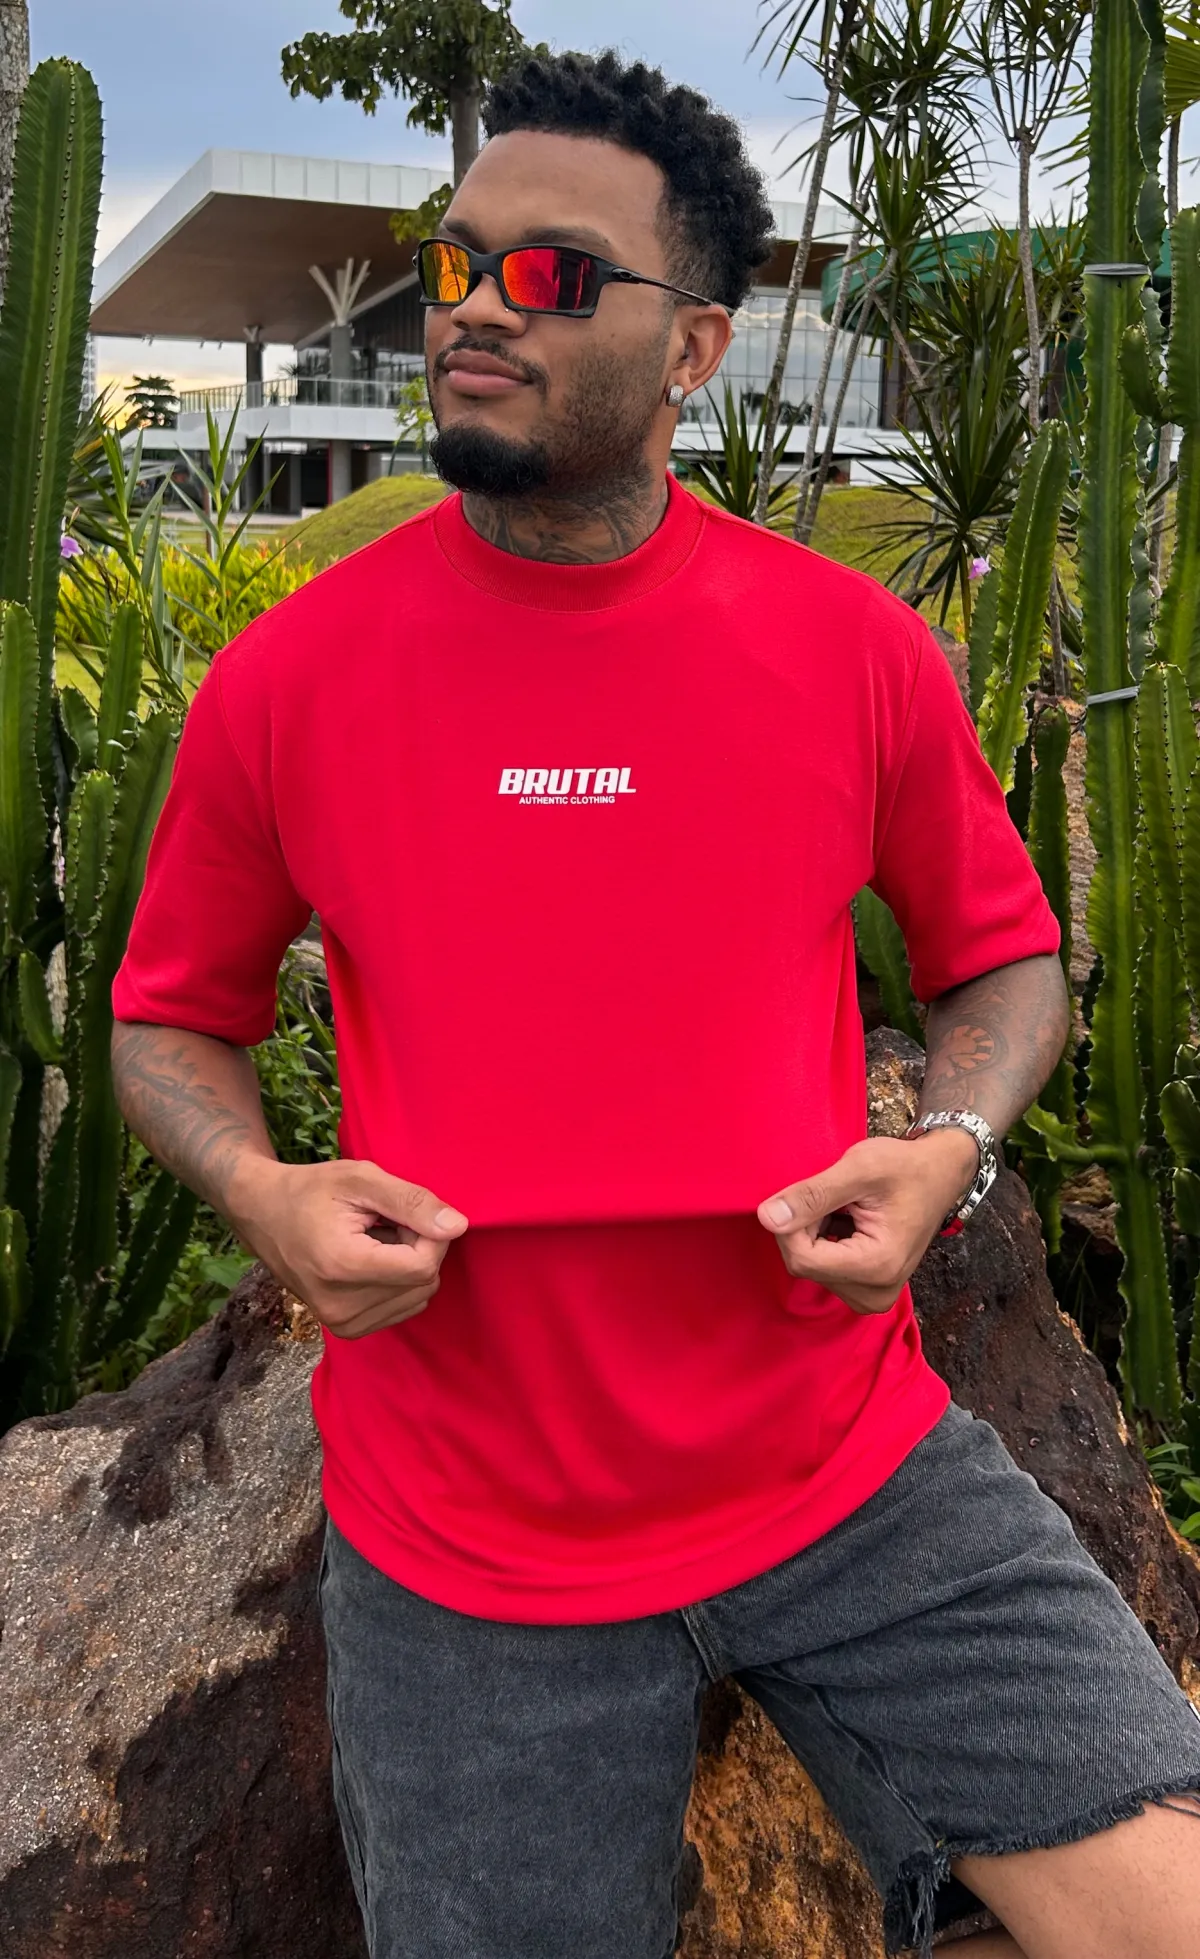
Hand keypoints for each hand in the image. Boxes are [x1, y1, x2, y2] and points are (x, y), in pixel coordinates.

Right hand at [226, 1156, 468, 1339]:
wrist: (262, 1213)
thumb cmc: (310, 1190)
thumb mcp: (361, 1179)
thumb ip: (412, 1201)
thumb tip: (458, 1227)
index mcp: (342, 1267)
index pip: (423, 1266)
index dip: (428, 1233)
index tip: (403, 1211)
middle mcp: (342, 1307)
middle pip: (423, 1282)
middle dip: (418, 1247)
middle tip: (384, 1222)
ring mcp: (342, 1324)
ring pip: (418, 1297)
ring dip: (408, 1264)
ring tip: (373, 1240)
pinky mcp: (346, 1329)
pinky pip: (403, 1308)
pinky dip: (398, 1281)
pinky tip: (370, 1259)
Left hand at [755, 1129, 978, 1314]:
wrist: (940, 1174)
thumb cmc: (907, 1167)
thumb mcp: (859, 1169)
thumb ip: (812, 1195)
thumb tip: (766, 1218)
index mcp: (878, 1267)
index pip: (802, 1258)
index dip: (794, 1222)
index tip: (813, 1192)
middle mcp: (874, 1294)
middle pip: (804, 1264)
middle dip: (807, 1225)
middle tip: (836, 1196)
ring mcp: (870, 1297)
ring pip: (810, 1266)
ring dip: (815, 1231)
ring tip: (846, 1207)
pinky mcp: (865, 1291)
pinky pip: (823, 1268)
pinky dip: (825, 1239)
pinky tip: (846, 1220)